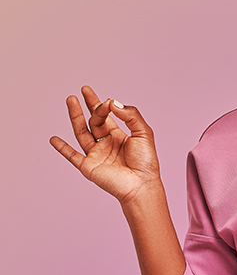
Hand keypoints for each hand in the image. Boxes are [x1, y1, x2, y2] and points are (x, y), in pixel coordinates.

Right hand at [50, 86, 161, 205]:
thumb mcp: (143, 132)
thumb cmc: (146, 161)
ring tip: (70, 100)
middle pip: (94, 121)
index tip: (108, 100)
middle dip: (89, 105)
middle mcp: (106, 143)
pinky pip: (72, 156)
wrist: (141, 184)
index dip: (106, 106)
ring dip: (75, 117)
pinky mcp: (88, 166)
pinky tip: (54, 139)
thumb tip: (113, 102)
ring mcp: (96, 154)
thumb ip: (130, 115)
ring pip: (82, 132)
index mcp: (120, 135)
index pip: (108, 116)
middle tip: (84, 90)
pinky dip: (62, 148)